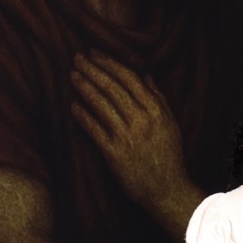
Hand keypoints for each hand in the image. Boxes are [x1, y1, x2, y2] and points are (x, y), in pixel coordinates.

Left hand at [69, 52, 197, 231]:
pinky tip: (72, 106)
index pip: (129, 78)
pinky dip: (82, 116)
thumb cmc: (168, 155)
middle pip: (113, 88)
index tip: (95, 52)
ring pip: (102, 105)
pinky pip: (94, 130)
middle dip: (93, 70)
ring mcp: (127, 137)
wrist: (167, 190)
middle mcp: (142, 120)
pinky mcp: (114, 154)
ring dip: (85, 88)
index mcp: (156, 110)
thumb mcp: (169, 122)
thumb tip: (144, 72)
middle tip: (77, 58)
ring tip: (72, 76)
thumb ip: (157, 96)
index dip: (110, 63)